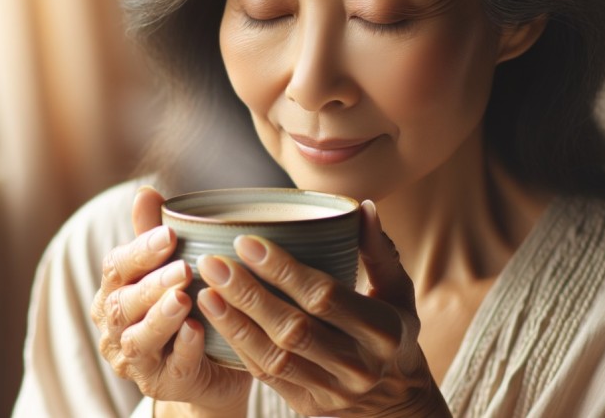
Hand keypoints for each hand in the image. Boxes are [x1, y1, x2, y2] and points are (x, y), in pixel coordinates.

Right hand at [90, 186, 251, 416]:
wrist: (213, 366)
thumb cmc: (187, 308)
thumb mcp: (170, 269)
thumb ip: (154, 235)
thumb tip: (145, 190)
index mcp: (114, 293)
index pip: (116, 268)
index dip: (139, 251)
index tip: (168, 235)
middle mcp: (116, 328)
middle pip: (122, 305)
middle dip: (151, 285)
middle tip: (182, 269)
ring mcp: (137, 360)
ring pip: (138, 340)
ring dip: (160, 318)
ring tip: (183, 300)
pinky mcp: (163, 383)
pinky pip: (171, 368)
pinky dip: (183, 349)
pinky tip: (198, 332)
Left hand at [194, 200, 450, 416]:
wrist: (396, 405)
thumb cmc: (393, 335)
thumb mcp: (398, 294)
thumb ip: (379, 251)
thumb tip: (362, 206)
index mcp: (382, 331)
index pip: (324, 297)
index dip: (283, 270)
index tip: (247, 242)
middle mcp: (357, 365)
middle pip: (293, 328)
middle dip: (248, 294)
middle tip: (213, 263)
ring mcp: (331, 391)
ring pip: (274, 357)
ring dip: (235, 323)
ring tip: (206, 291)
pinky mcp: (307, 405)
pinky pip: (266, 377)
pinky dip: (239, 347)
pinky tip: (217, 321)